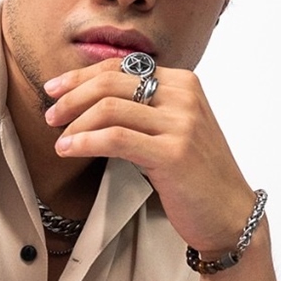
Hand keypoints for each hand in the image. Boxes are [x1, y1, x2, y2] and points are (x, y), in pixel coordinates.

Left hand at [42, 58, 256, 256]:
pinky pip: (115, 138)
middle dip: (72, 97)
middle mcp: (184, 96)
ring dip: (75, 123)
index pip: (121, 67)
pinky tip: (69, 150)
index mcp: (182, 83)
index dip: (81, 76)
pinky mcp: (173, 152)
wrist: (229, 213)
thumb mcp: (173, 130)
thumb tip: (90, 99)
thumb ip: (144, 109)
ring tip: (59, 140)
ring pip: (110, 108)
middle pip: (111, 82)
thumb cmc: (195, 176)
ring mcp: (181, 123)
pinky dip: (85, 142)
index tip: (54, 89)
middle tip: (50, 115)